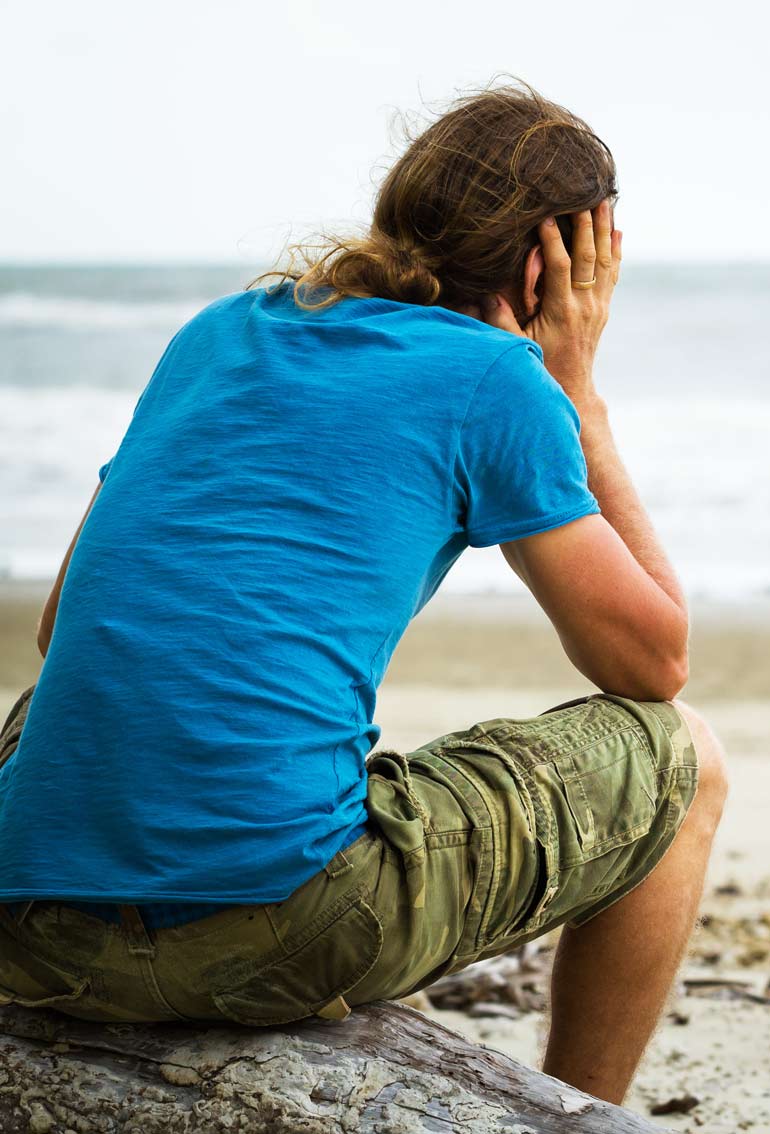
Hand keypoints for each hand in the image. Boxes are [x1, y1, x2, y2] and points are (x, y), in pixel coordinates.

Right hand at [476, 199, 621, 408]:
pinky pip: (613, 273)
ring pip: (605, 260)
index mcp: (561, 312)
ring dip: (604, 229)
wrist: (572, 388)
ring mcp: (598, 307)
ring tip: (604, 201)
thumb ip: (502, 322)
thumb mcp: (518, 347)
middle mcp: (584, 306)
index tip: (546, 215)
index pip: (560, 266)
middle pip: (587, 256)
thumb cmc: (541, 367)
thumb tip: (486, 296)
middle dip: (584, 223)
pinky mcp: (603, 309)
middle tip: (582, 194)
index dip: (553, 239)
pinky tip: (617, 230)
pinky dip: (616, 250)